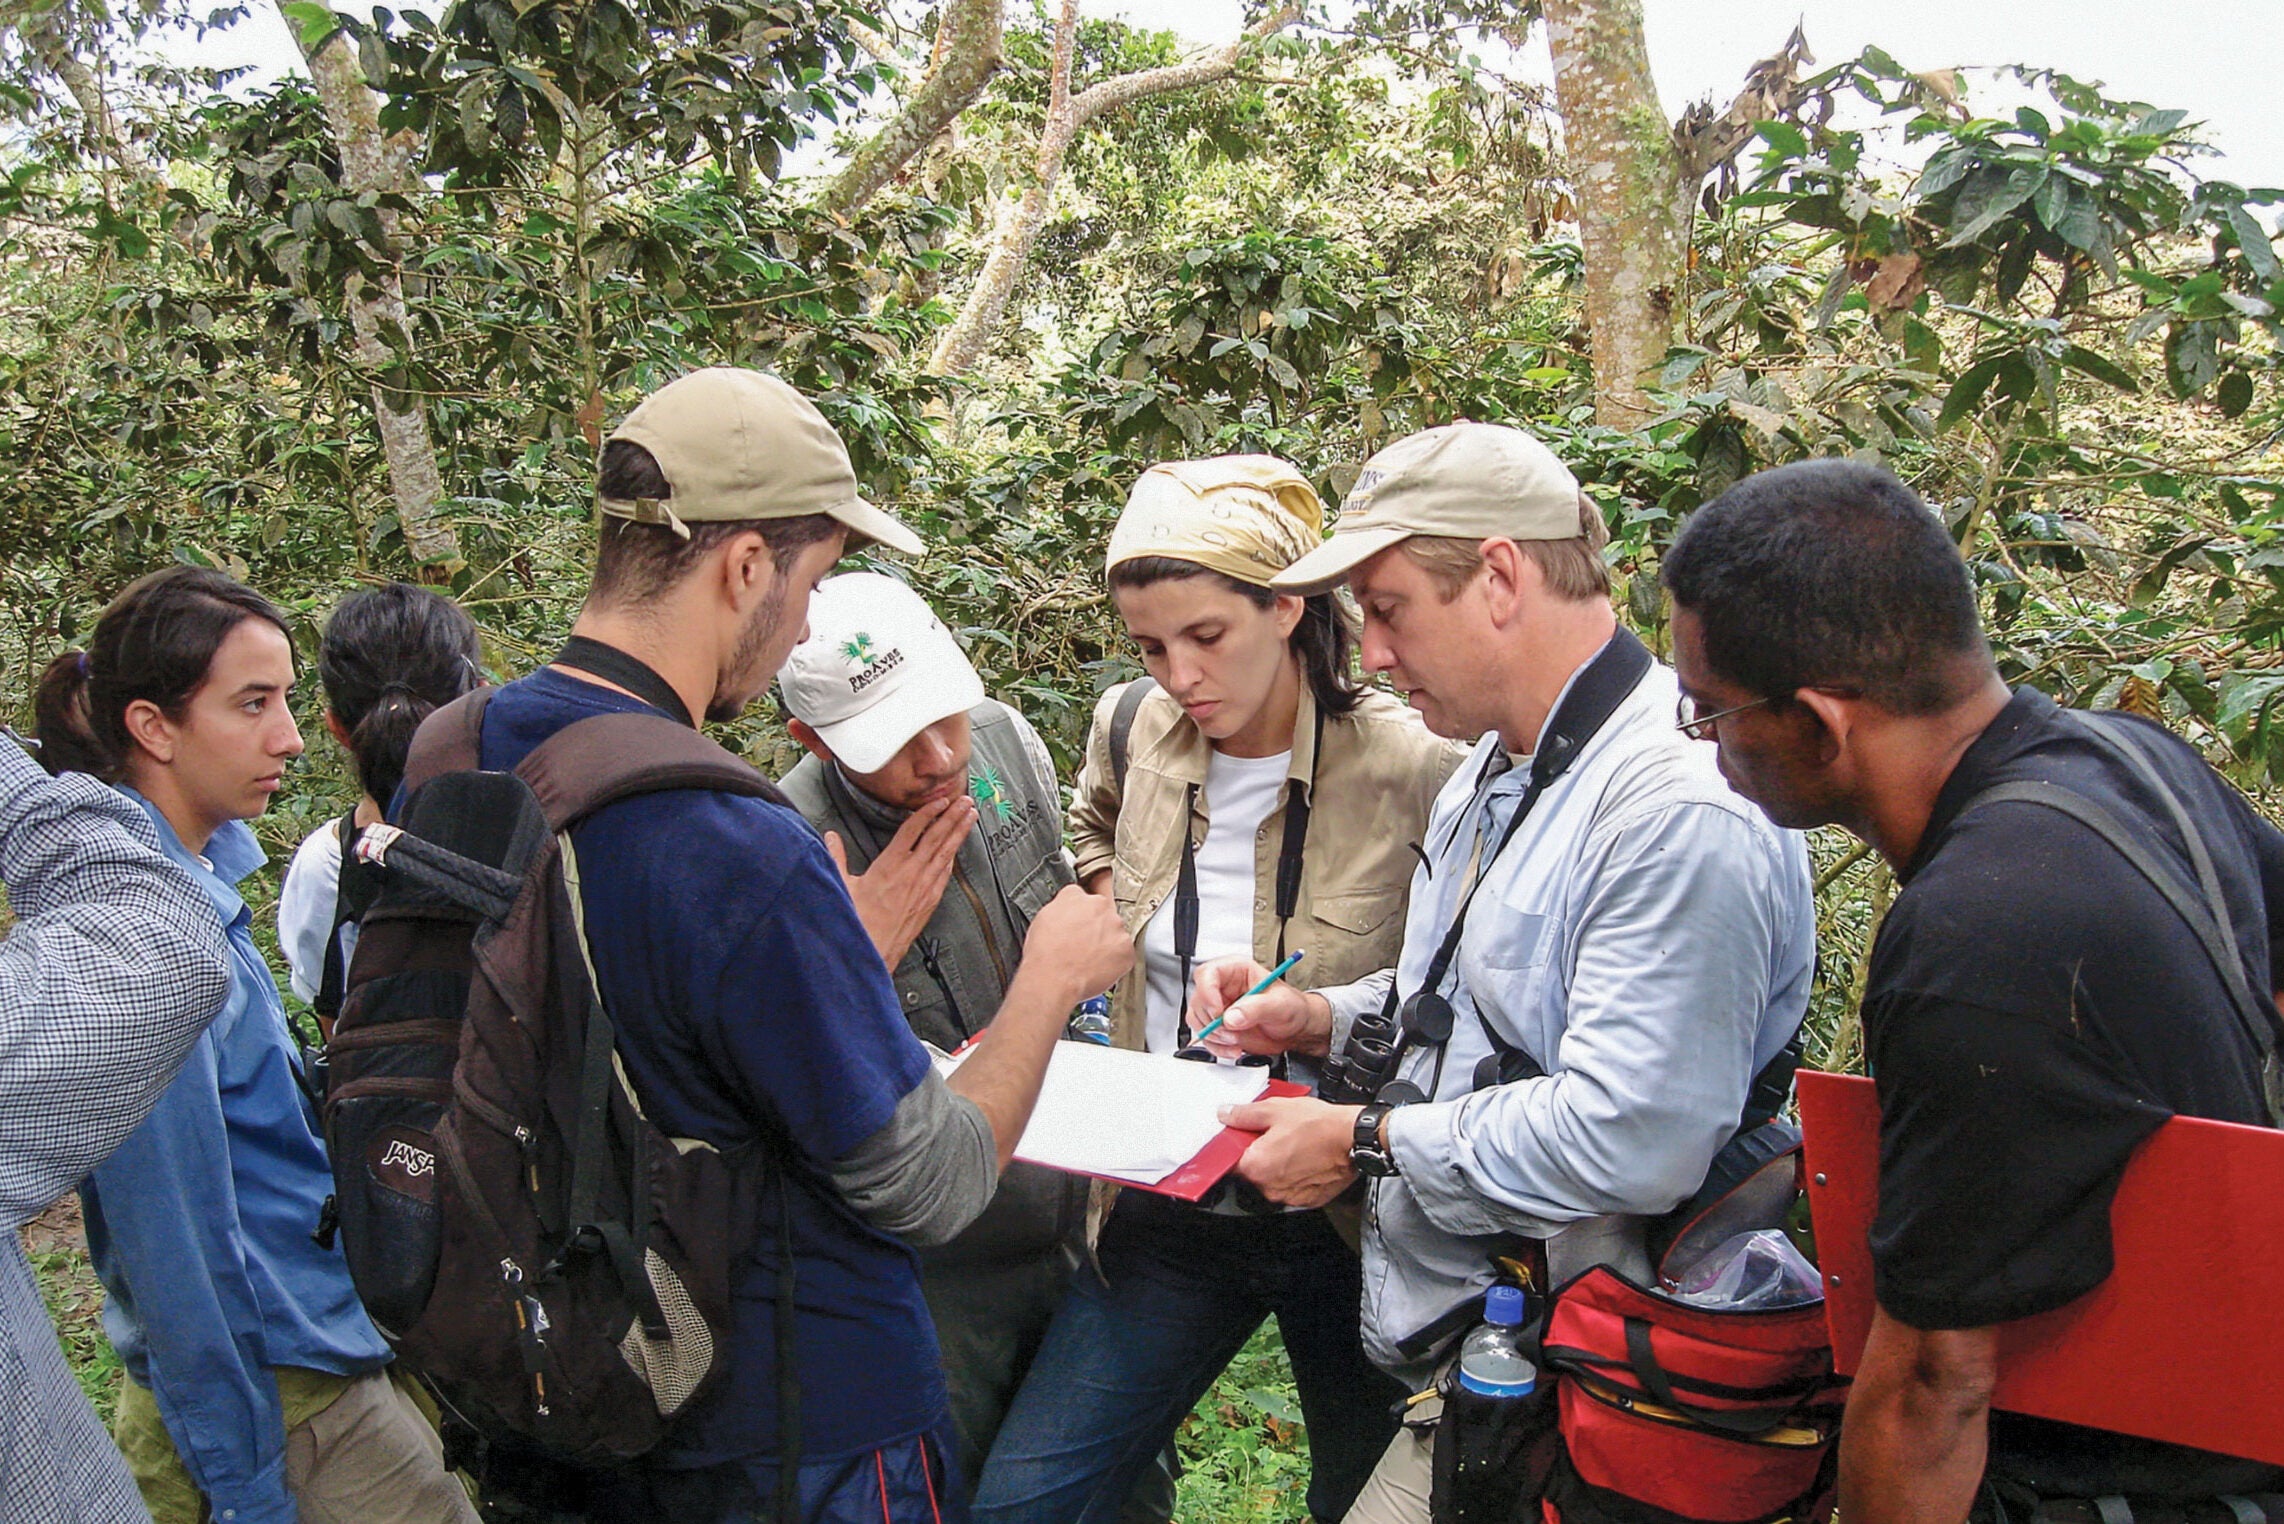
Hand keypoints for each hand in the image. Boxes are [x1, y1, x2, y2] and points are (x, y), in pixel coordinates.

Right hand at [825, 795, 974, 967]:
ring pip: (946, 854)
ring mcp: (924, 888)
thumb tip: (830, 837)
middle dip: (952, 817)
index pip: (913, 830)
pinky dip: (951, 858)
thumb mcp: (841, 885)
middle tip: (966, 801)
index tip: (940, 800)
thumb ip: (836, 856)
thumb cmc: (857, 921)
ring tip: (971, 817)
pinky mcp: (929, 902)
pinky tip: (956, 850)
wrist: (873, 952)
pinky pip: (944, 875)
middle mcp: (911, 873)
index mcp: (890, 865)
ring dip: (959, 833)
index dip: (927, 812)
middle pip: (936, 837)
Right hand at [1017, 884, 1133, 1007]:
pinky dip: (1115, 960)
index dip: (1082, 909)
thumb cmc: (1045, 954)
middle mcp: (1100, 907)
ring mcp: (1117, 928)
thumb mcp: (1044, 918)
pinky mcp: (1126, 949)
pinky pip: (1124, 952)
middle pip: (1103, 912)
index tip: (1082, 916)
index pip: (1086, 893)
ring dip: (1106, 942)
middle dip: (1096, 925)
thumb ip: (1062, 906)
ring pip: (1115, 932)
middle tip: (1082, 942)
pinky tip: (1098, 966)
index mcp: (1077, 897)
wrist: (1054, 980)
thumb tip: (1068, 909)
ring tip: (1088, 958)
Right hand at [1192, 958, 1329, 1059]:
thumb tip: (1231, 1017)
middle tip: (1231, 1031)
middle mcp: (1223, 987)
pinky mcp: (1219, 1026)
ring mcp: (1219, 1007)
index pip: (1207, 973)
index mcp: (1236, 970)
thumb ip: (1256, 1008)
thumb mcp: (1279, 1004)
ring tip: (1235, 1040)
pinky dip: (1216, 1046)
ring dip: (1214, 1035)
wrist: (1296, 1029)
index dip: (1207, 993)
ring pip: (1198, 1020)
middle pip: (1199, 1000)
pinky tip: (1234, 1048)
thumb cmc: (1292, 1007)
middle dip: (1212, 1021)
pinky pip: (1205, 1036)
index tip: (1219, 1013)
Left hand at [1219, 1096, 1361, 1208]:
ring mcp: (1289, 1196)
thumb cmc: (1319, 1125)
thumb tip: (1226, 1114)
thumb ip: (1244, 1114)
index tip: (1246, 1134)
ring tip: (1295, 1144)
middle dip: (1260, 1153)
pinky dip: (1296, 1175)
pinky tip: (1306, 1156)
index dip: (1237, 1145)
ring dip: (1278, 1165)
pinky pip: (1293, 1187)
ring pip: (1274, 1180)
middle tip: (1276, 1134)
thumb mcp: (1275, 1109)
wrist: (1354, 1139)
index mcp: (1256, 1166)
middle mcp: (1269, 1187)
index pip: (1230, 1160)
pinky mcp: (1308, 1200)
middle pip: (1253, 1171)